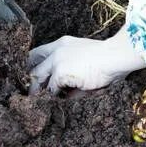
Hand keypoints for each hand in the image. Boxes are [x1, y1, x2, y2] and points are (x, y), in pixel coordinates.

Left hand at [28, 26, 145, 93]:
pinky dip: (55, 97)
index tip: (29, 76)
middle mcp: (57, 50)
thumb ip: (73, 70)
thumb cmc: (110, 58)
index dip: (32, 65)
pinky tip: (56, 102)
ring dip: (39, 91)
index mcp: (63, 43)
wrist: (116, 55)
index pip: (38, 53)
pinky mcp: (60, 73)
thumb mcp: (87, 59)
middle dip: (31, 81)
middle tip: (29, 93)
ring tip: (37, 101)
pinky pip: (52, 90)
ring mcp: (57, 61)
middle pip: (34, 66)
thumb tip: (66, 92)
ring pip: (39, 78)